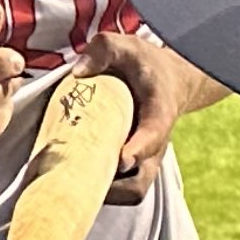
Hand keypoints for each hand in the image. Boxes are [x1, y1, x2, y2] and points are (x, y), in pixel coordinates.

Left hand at [73, 35, 200, 204]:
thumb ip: (104, 49)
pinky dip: (100, 191)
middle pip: (139, 182)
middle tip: (77, 175)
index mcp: (158, 116)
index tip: (120, 157)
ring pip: (130, 193)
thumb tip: (77, 73)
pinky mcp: (134, 170)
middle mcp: (155, 147)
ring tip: (70, 178)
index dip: (137, 151)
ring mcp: (146, 163)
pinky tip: (74, 176)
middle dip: (111, 187)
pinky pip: (121, 192)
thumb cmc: (145, 65)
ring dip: (102, 192)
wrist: (168, 82)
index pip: (152, 138)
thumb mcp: (128, 46)